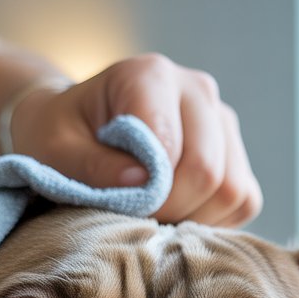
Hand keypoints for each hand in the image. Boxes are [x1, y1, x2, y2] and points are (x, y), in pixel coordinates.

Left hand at [9, 53, 262, 225]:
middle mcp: (196, 88)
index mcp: (150, 75)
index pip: (172, 150)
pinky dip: (214, 222)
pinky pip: (244, 200)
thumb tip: (141, 183)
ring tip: (153, 217)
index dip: (149, 195)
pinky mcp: (234, 149)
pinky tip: (177, 216)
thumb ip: (90, 165)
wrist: (75, 125)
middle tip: (134, 221)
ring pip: (232, 190)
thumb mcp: (54, 150)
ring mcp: (221, 119)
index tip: (120, 208)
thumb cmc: (59, 136)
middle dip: (170, 211)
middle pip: (208, 172)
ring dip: (193, 219)